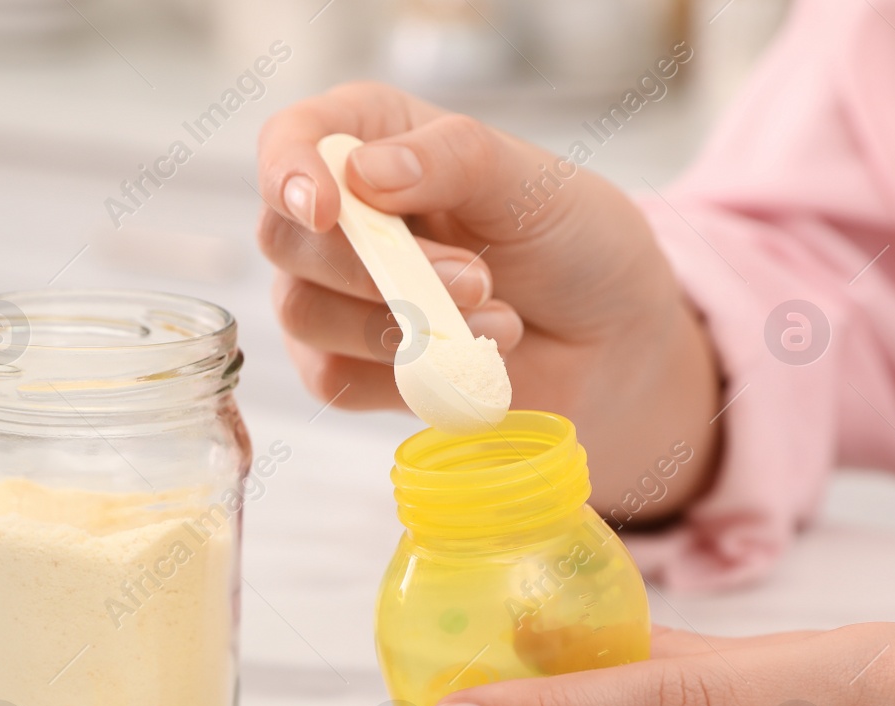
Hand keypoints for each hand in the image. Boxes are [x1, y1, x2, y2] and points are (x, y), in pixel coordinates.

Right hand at [256, 81, 719, 521]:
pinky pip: (334, 378)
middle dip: (372, 268)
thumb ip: (453, 160)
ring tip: (496, 321)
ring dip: (401, 324)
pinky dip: (407, 373)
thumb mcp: (533, 184)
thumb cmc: (572, 245)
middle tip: (474, 279)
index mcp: (372, 139)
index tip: (328, 209)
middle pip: (285, 238)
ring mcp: (334, 295)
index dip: (289, 171)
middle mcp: (340, 217)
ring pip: (305, 313)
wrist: (609, 342)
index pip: (291, 139)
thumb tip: (365, 173)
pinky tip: (468, 358)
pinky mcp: (347, 367)